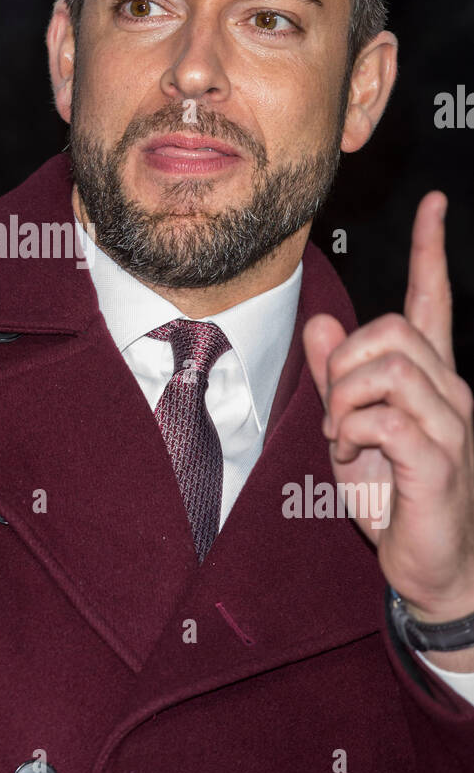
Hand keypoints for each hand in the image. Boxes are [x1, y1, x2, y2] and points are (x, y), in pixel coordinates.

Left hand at [303, 193, 473, 666]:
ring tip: (343, 438)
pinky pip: (383, 416)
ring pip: (387, 367)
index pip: (433, 300)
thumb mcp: (353, 430)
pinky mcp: (440, 460)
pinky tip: (351, 457)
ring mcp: (452, 424)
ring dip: (344, 400)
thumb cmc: (396, 498)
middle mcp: (452, 391)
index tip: (434, 203)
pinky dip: (351, 432)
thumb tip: (320, 323)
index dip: (431, 249)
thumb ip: (336, 377)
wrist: (433, 569)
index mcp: (431, 379)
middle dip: (344, 362)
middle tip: (336, 411)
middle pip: (392, 329)